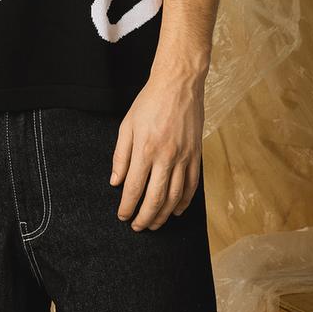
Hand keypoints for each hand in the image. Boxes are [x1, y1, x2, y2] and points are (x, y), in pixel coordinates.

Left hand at [109, 65, 205, 229]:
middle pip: (155, 198)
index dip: (128, 206)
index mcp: (145, 149)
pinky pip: (192, 186)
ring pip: (175, 197)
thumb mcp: (127, 125)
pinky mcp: (196, 155)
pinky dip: (184, 203)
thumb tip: (115, 182)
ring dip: (163, 215)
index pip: (134, 188)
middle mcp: (166, 157)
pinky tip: (175, 210)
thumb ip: (120, 156)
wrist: (178, 85)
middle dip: (145, 217)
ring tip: (154, 224)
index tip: (123, 216)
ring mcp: (184, 157)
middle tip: (137, 227)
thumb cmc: (150, 102)